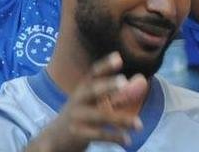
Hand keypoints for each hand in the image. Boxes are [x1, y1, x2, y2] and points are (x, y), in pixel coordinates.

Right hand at [29, 53, 146, 150]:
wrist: (56, 136)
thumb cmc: (83, 113)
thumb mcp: (97, 101)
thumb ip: (120, 92)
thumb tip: (142, 80)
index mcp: (84, 87)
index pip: (94, 73)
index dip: (105, 65)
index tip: (118, 57)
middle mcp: (78, 99)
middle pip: (93, 90)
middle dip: (108, 85)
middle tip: (124, 81)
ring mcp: (77, 116)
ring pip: (100, 115)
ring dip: (121, 120)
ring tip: (139, 125)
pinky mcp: (78, 133)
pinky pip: (98, 135)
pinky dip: (114, 137)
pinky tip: (127, 140)